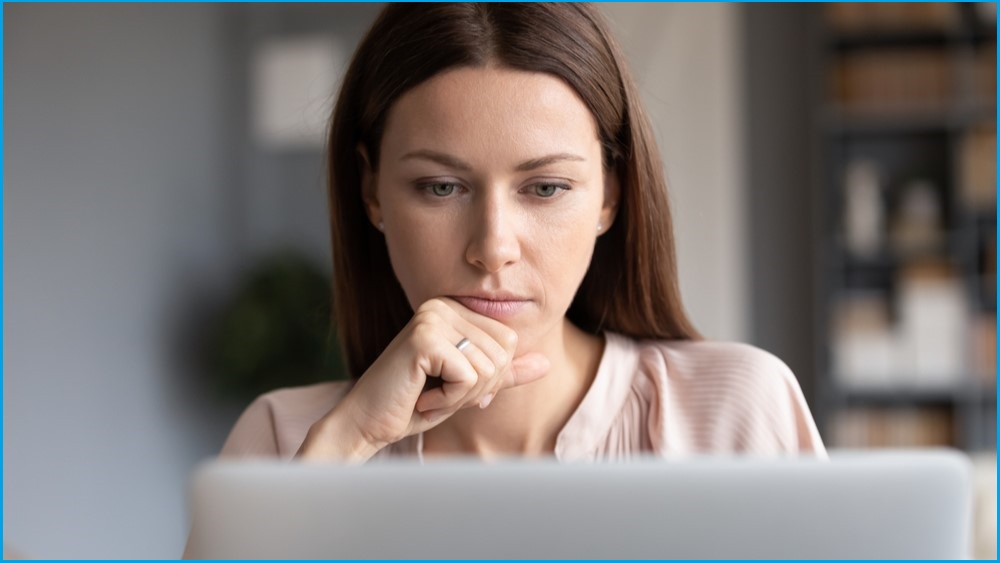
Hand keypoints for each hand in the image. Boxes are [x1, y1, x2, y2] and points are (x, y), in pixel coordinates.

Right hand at [297, 297, 549, 460]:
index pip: (509, 340)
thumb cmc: (415, 402)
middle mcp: (443, 304)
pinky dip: (449, 400)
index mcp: (454, 307)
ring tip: (429, 394)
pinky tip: (421, 397)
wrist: (367, 422)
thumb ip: (504, 373)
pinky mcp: (424, 338)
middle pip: (502, 353)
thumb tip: (547, 363)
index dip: (489, 375)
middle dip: (477, 387)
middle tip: (439, 392)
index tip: (452, 383)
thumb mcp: (467, 387)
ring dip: (461, 396)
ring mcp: (432, 318)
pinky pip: (469, 377)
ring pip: (488, 367)